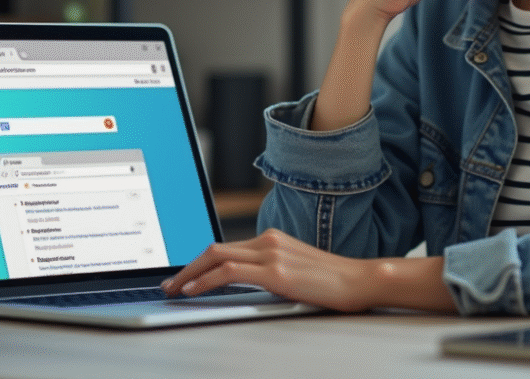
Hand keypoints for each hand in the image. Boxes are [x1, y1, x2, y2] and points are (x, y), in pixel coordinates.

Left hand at [161, 229, 375, 311]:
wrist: (360, 280)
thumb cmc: (332, 282)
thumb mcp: (295, 272)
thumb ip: (270, 272)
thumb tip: (245, 286)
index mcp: (272, 239)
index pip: (225, 248)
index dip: (199, 262)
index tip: (183, 276)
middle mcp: (268, 241)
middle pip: (214, 249)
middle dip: (186, 267)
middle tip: (168, 284)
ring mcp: (271, 254)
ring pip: (216, 257)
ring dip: (188, 274)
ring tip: (173, 290)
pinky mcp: (276, 272)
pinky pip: (229, 272)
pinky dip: (205, 279)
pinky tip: (193, 290)